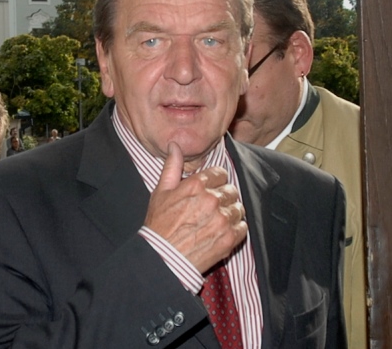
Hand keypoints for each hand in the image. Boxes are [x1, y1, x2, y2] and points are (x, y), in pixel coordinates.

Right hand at [144, 142, 247, 272]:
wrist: (163, 257)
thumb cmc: (159, 224)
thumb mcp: (160, 192)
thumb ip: (171, 166)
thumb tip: (175, 145)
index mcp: (195, 185)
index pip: (220, 173)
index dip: (215, 180)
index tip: (210, 188)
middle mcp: (211, 200)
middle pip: (231, 190)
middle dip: (223, 196)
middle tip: (211, 207)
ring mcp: (222, 220)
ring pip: (239, 208)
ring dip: (230, 212)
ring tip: (216, 220)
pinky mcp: (230, 238)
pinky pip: (243, 227)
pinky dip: (235, 228)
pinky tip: (221, 231)